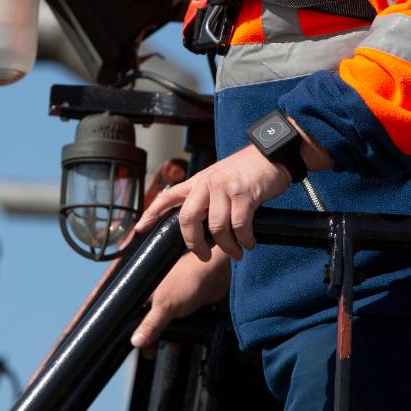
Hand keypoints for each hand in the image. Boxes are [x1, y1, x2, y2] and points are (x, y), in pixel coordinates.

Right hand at [130, 249, 231, 354]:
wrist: (216, 272)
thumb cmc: (187, 281)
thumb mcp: (165, 306)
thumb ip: (151, 325)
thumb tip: (135, 342)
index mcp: (147, 293)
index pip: (134, 315)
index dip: (133, 330)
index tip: (135, 346)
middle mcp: (159, 296)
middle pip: (150, 321)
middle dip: (151, 338)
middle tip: (150, 353)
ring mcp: (174, 301)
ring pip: (166, 323)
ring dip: (168, 336)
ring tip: (169, 348)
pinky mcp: (188, 306)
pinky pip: (181, 323)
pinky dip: (182, 332)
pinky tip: (182, 342)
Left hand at [136, 145, 290, 261]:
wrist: (271, 155)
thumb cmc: (246, 171)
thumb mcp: (219, 178)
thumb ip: (207, 197)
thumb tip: (202, 228)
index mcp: (198, 181)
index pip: (168, 196)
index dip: (152, 213)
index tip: (140, 228)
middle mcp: (207, 183)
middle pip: (188, 219)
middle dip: (194, 244)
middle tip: (204, 256)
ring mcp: (225, 188)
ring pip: (216, 227)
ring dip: (227, 246)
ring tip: (237, 252)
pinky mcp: (244, 194)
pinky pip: (239, 225)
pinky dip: (244, 239)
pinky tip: (249, 242)